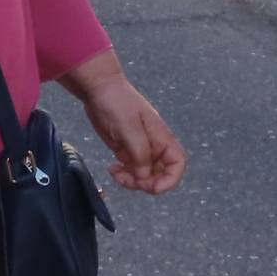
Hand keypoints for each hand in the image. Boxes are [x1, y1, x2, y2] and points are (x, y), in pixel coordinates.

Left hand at [68, 69, 185, 194]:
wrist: (98, 88)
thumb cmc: (116, 101)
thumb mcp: (128, 127)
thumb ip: (139, 153)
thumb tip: (145, 176)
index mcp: (161, 137)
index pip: (178, 163)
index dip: (170, 180)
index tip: (152, 188)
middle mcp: (154, 145)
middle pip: (161, 174)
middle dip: (146, 183)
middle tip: (128, 180)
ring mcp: (140, 148)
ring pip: (145, 175)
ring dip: (133, 181)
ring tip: (116, 173)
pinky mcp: (127, 150)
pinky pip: (131, 170)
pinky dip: (123, 175)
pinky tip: (112, 168)